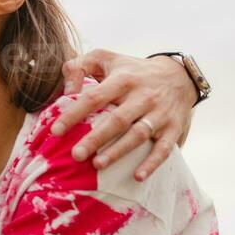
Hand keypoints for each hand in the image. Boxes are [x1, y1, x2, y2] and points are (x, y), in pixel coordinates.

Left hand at [52, 49, 196, 180]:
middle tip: (76, 154)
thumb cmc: (131, 70)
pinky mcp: (174, 127)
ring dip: (118, 151)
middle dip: (96, 138)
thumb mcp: (105, 58)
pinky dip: (152, 163)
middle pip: (117, 119)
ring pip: (138, 134)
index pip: (94, 97)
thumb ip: (79, 67)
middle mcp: (143, 96)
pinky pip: (164, 148)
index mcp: (123, 79)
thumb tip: (67, 92)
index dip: (74, 114)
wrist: (179, 75)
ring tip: (98, 165)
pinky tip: (137, 176)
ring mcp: (160, 113)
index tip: (56, 131)